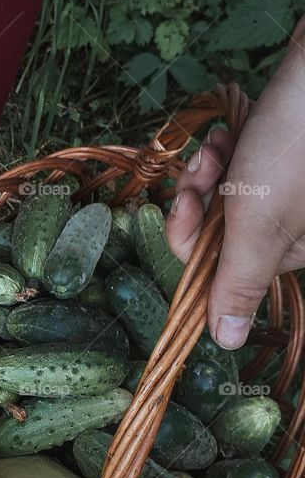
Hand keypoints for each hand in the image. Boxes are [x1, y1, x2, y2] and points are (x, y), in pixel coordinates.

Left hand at [166, 16, 304, 349]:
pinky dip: (222, 149)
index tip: (185, 206)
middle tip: (202, 171)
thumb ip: (238, 282)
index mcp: (294, 251)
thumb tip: (227, 343)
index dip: (191, 238)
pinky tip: (225, 134)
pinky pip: (234, 164)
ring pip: (221, 194)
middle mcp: (294, 224)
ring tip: (217, 147)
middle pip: (216, 229)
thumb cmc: (296, 147)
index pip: (220, 267)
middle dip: (198, 198)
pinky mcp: (281, 153)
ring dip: (206, 170)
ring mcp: (287, 187)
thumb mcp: (260, 223)